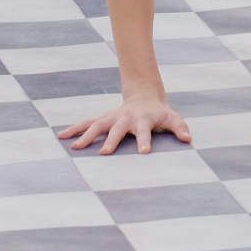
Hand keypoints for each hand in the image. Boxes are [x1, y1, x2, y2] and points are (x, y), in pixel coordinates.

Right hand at [59, 94, 192, 155]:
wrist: (144, 96)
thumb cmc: (159, 112)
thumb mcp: (171, 117)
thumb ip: (179, 127)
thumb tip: (188, 138)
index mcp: (142, 119)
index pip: (144, 131)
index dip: (144, 140)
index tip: (144, 151)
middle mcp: (124, 118)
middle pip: (116, 129)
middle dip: (111, 140)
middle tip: (105, 154)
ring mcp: (112, 117)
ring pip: (97, 125)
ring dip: (86, 135)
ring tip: (75, 147)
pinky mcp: (103, 119)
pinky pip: (86, 123)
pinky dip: (74, 129)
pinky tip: (62, 136)